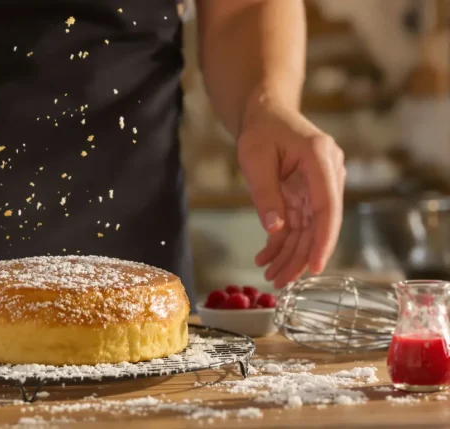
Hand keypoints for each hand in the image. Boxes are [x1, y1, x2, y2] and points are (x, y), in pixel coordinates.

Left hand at [237, 97, 344, 287]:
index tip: (315, 267)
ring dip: (291, 254)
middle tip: (280, 282)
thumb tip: (275, 229)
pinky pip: (299, 222)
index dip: (323, 240)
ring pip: (309, 228)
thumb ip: (265, 193)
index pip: (328, 207)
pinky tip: (267, 257)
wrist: (266, 113)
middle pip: (319, 224)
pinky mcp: (308, 193)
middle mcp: (328, 173)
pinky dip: (283, 241)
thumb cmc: (261, 130)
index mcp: (320, 159)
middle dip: (301, 256)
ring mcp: (320, 185)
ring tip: (271, 277)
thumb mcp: (255, 158)